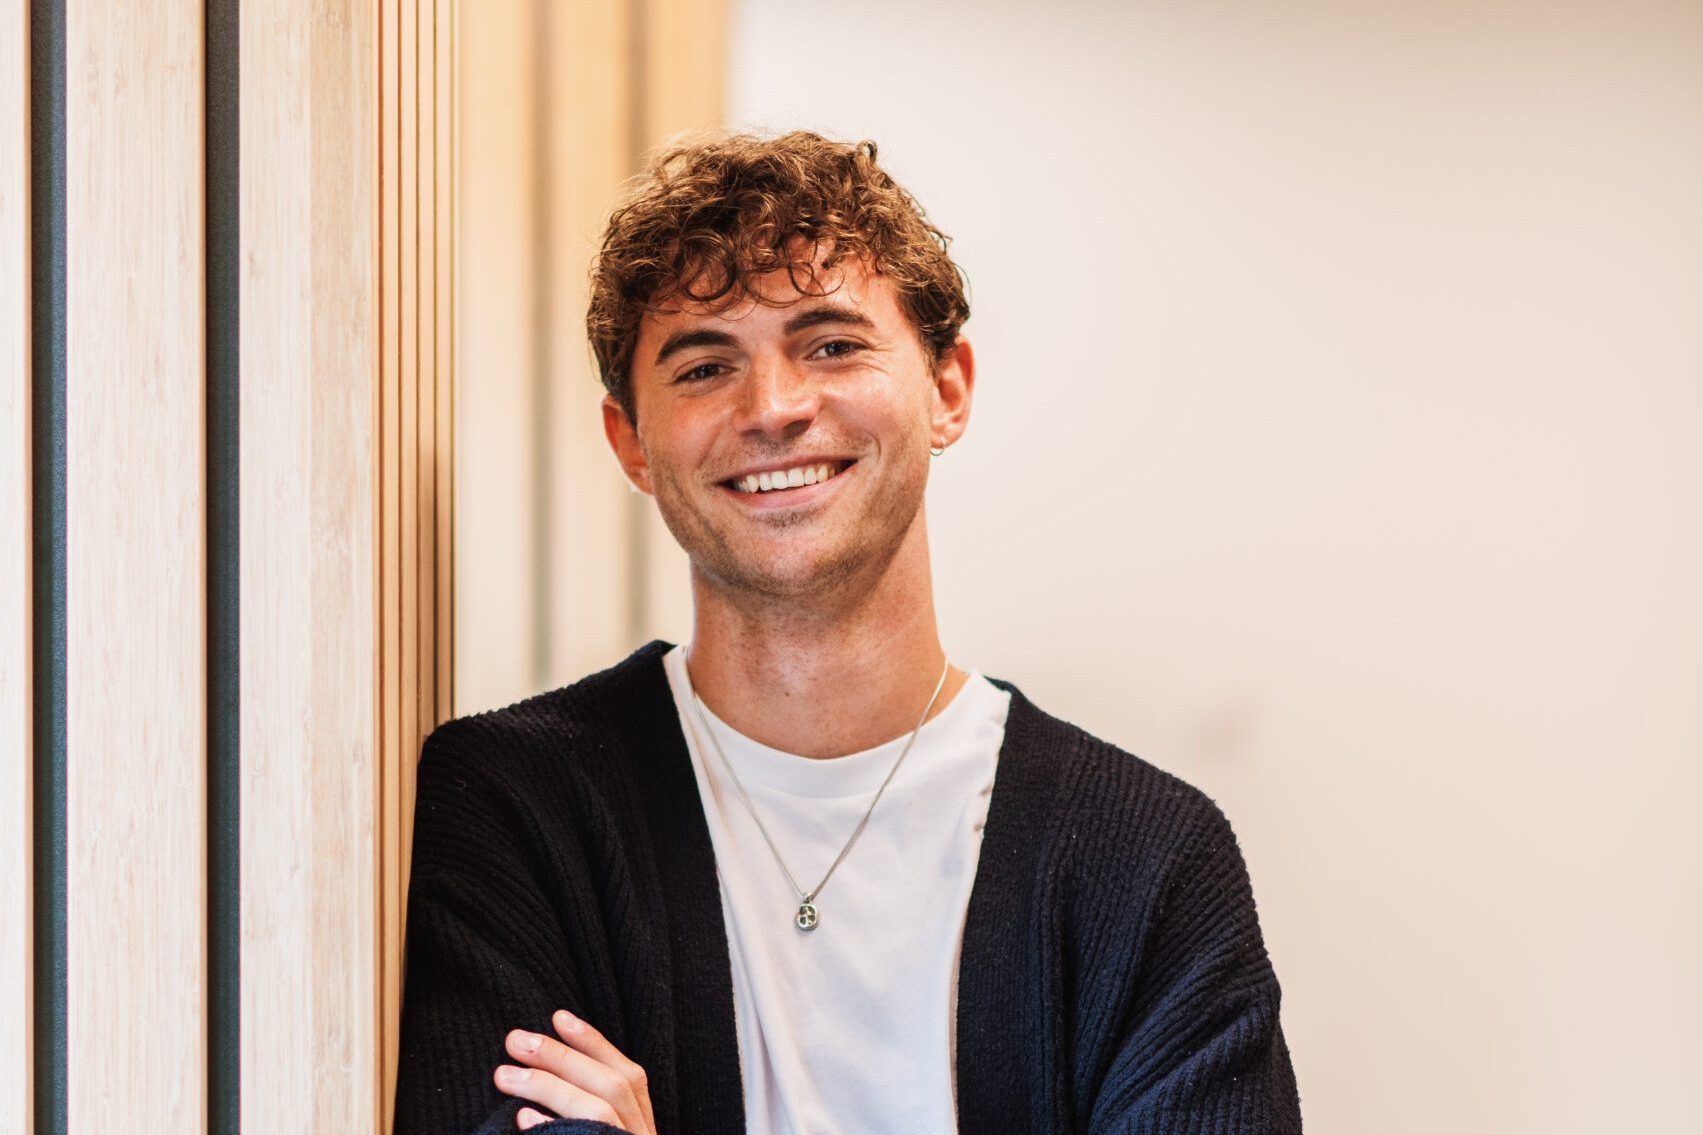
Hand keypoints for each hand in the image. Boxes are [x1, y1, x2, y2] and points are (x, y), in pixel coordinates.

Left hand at [494, 1009, 656, 1133]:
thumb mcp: (598, 1131)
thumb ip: (583, 1107)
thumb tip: (538, 1066)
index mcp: (642, 1128)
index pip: (629, 1077)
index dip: (595, 1044)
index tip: (558, 1017)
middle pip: (613, 1087)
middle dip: (563, 1058)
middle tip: (516, 1040)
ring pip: (600, 1112)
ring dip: (550, 1088)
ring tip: (504, 1075)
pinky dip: (552, 1127)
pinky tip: (522, 1117)